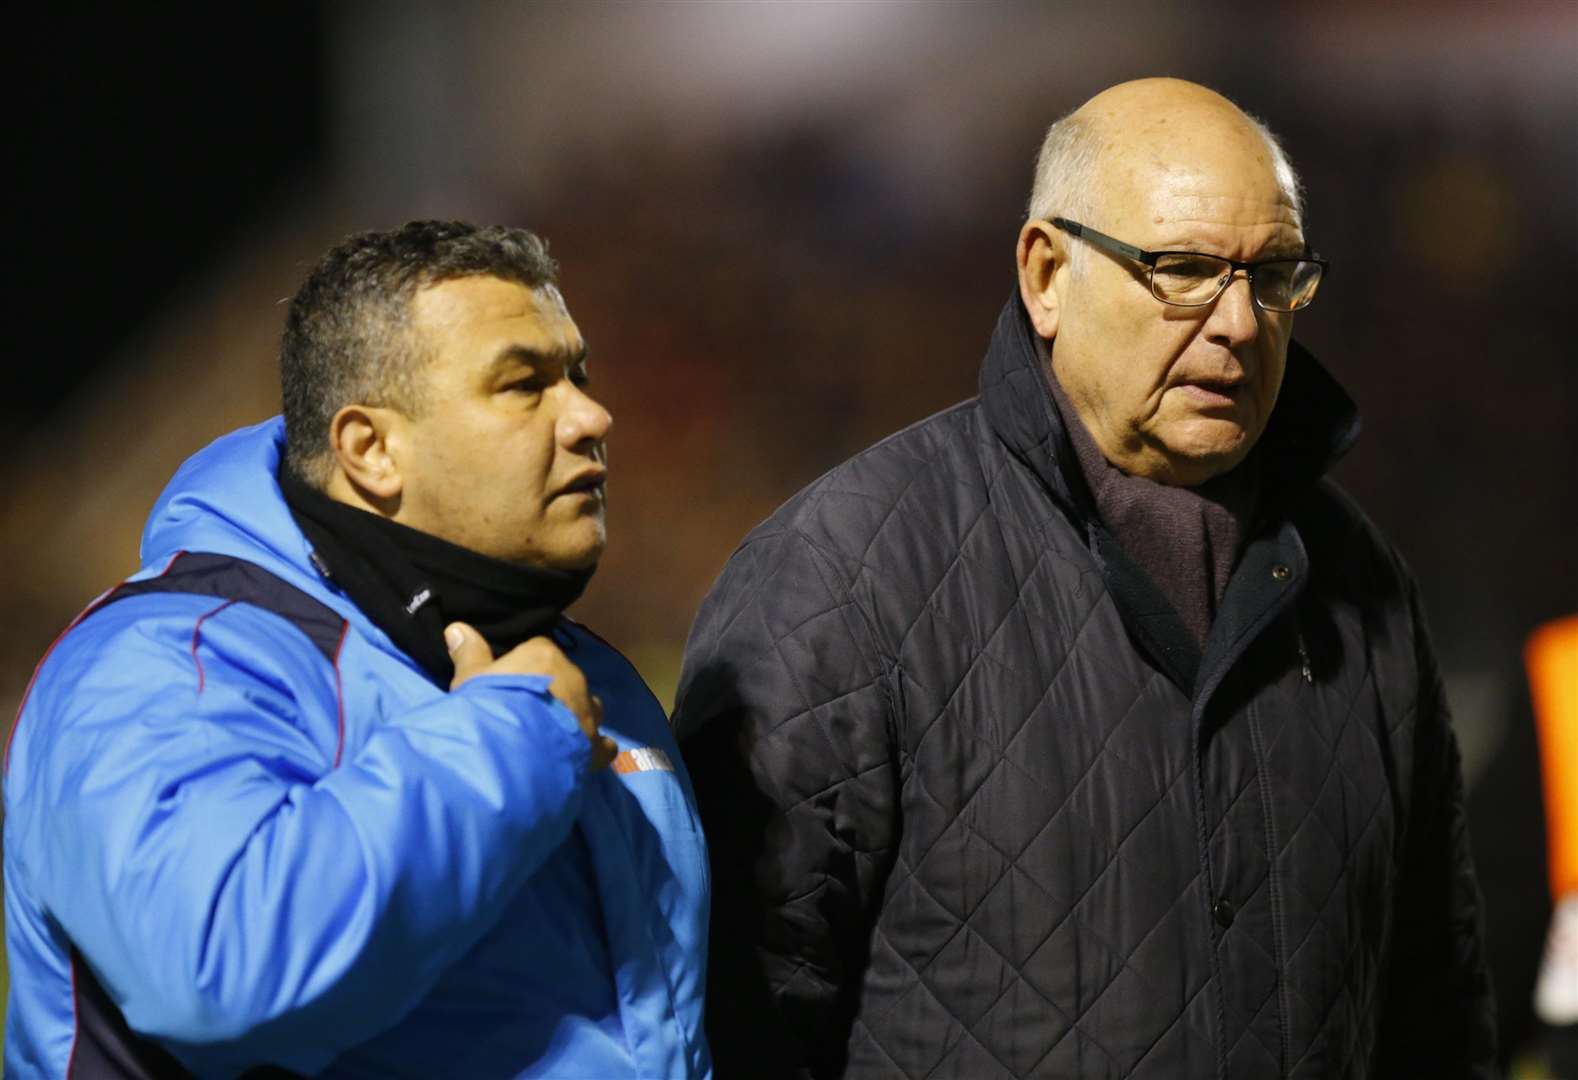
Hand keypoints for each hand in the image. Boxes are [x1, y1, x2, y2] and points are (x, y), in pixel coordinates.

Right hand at [446, 622, 616, 770]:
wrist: (512, 752)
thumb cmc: (489, 708)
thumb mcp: (470, 680)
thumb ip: (469, 654)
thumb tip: (456, 626)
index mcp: (544, 656)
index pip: (539, 651)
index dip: (527, 667)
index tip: (513, 684)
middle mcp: (574, 679)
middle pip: (567, 679)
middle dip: (554, 692)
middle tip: (530, 713)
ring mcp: (588, 712)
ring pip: (590, 707)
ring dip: (577, 717)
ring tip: (555, 735)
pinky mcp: (595, 745)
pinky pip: (604, 744)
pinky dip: (596, 748)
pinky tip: (584, 757)